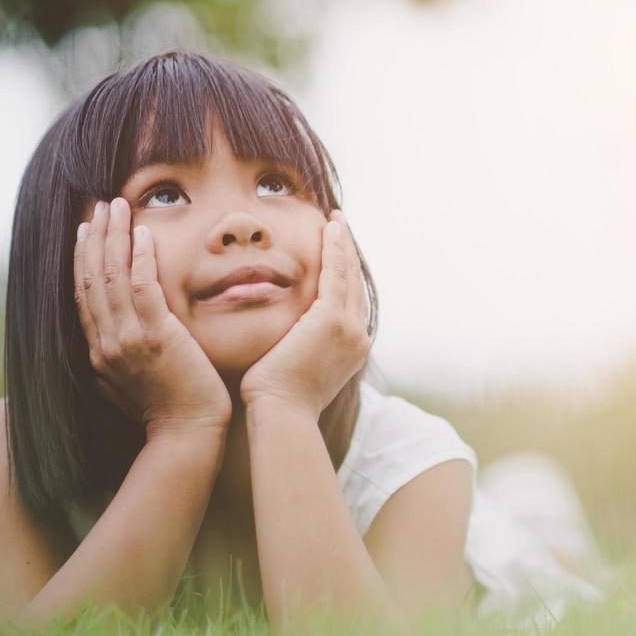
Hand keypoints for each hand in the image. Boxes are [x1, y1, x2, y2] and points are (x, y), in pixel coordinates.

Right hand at [72, 197, 232, 437]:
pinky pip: (142, 287)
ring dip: (113, 236)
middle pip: (90, 278)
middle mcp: (105, 341)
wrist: (187, 432)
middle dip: (94, 237)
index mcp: (98, 351)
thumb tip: (103, 357)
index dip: (82, 259)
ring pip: (111, 276)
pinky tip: (143, 234)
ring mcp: (127, 338)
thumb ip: (115, 364)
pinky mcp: (155, 336)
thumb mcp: (127, 387)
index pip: (82, 295)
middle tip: (99, 206)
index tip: (85, 230)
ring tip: (116, 206)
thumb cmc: (166, 411)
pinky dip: (140, 257)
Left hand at [241, 209, 370, 417]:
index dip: (345, 276)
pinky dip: (335, 249)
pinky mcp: (331, 319)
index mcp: (350, 349)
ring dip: (344, 244)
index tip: (337, 256)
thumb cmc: (277, 401)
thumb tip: (284, 340)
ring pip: (349, 274)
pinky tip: (330, 228)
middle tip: (341, 229)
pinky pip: (336, 273)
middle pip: (356, 284)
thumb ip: (298, 348)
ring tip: (338, 221)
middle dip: (348, 254)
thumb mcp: (295, 370)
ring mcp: (349, 327)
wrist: (282, 414)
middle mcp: (358, 336)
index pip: (350, 303)